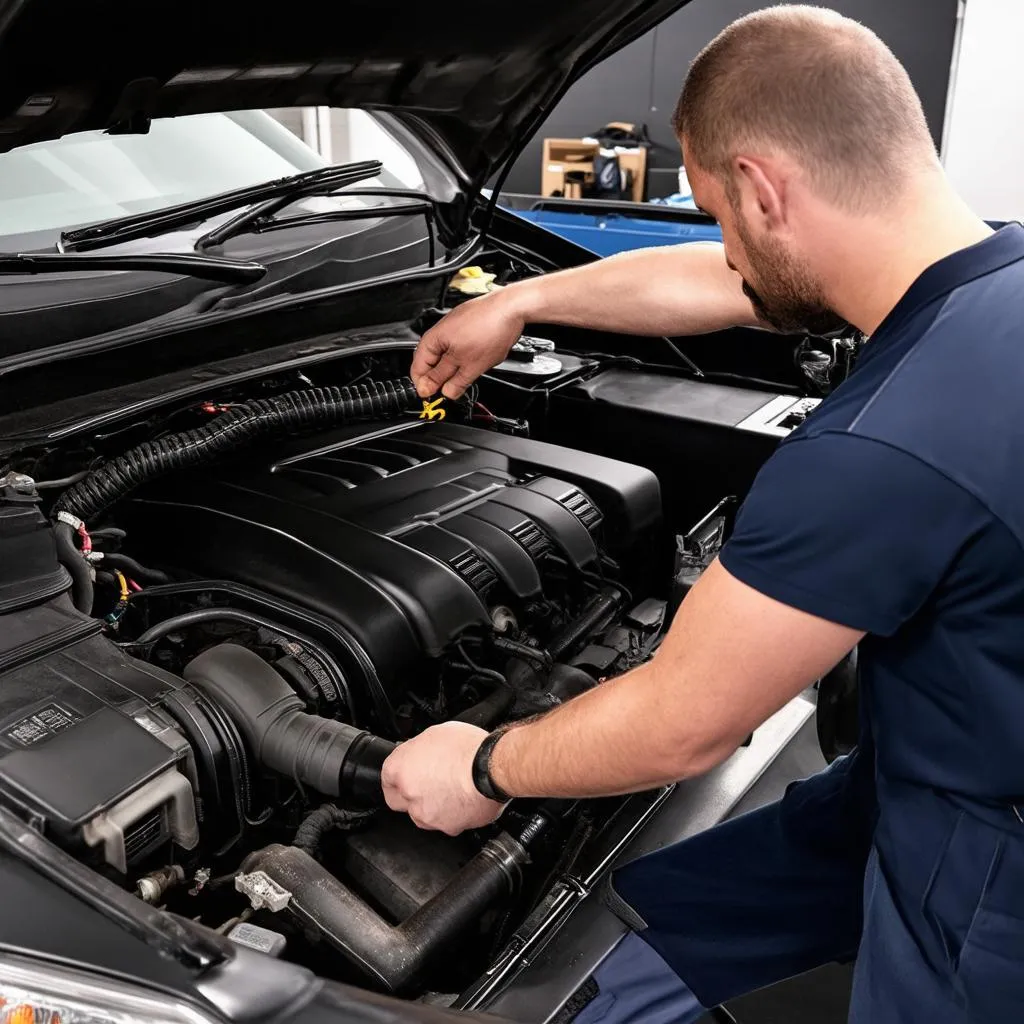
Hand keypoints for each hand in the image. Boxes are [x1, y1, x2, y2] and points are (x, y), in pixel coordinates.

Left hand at [381, 721, 506, 834]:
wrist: (492, 769)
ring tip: (453, 788)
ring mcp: (427, 814)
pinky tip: (465, 798)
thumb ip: (420, 748)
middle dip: (411, 794)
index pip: (386, 777)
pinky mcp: (448, 828)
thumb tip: (420, 753)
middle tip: (430, 782)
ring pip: (423, 815)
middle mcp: (409, 795)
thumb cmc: (469, 748)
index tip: (408, 772)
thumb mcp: (437, 733)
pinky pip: (447, 823)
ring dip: (433, 805)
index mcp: (400, 768)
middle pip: (400, 800)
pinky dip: (454, 814)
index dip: (400, 773)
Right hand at [411, 289, 525, 398]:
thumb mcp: (469, 365)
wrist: (512, 308)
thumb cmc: (490, 328)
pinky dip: (465, 358)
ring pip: (448, 356)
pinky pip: (459, 347)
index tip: (435, 398)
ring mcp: (453, 327)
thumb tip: (439, 392)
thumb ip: (452, 381)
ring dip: (455, 369)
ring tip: (469, 374)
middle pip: (432, 363)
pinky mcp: (466, 326)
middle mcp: (440, 332)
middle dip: (441, 379)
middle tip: (454, 390)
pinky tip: (477, 361)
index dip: (425, 387)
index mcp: (433, 341)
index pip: (417, 370)